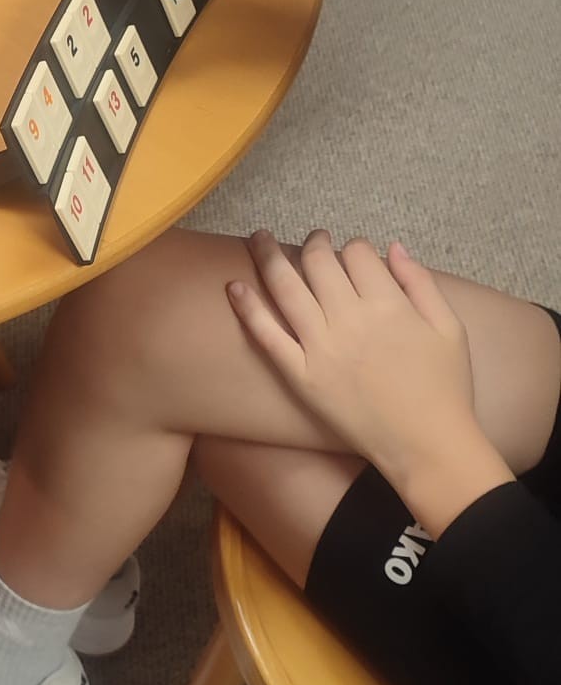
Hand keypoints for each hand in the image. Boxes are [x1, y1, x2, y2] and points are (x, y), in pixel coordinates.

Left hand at [228, 231, 510, 525]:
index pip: (358, 255)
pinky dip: (248, 309)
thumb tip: (391, 246)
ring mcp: (320, 347)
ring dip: (268, 256)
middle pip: (318, 263)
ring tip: (259, 238)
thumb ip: (420, 283)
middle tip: (314, 240)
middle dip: (314, 243)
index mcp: (388, 305)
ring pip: (286, 288)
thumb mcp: (449, 328)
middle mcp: (349, 319)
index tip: (353, 252)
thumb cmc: (446, 388)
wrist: (427, 446)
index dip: (355, 246)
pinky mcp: (300, 375)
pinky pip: (267, 336)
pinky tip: (234, 286)